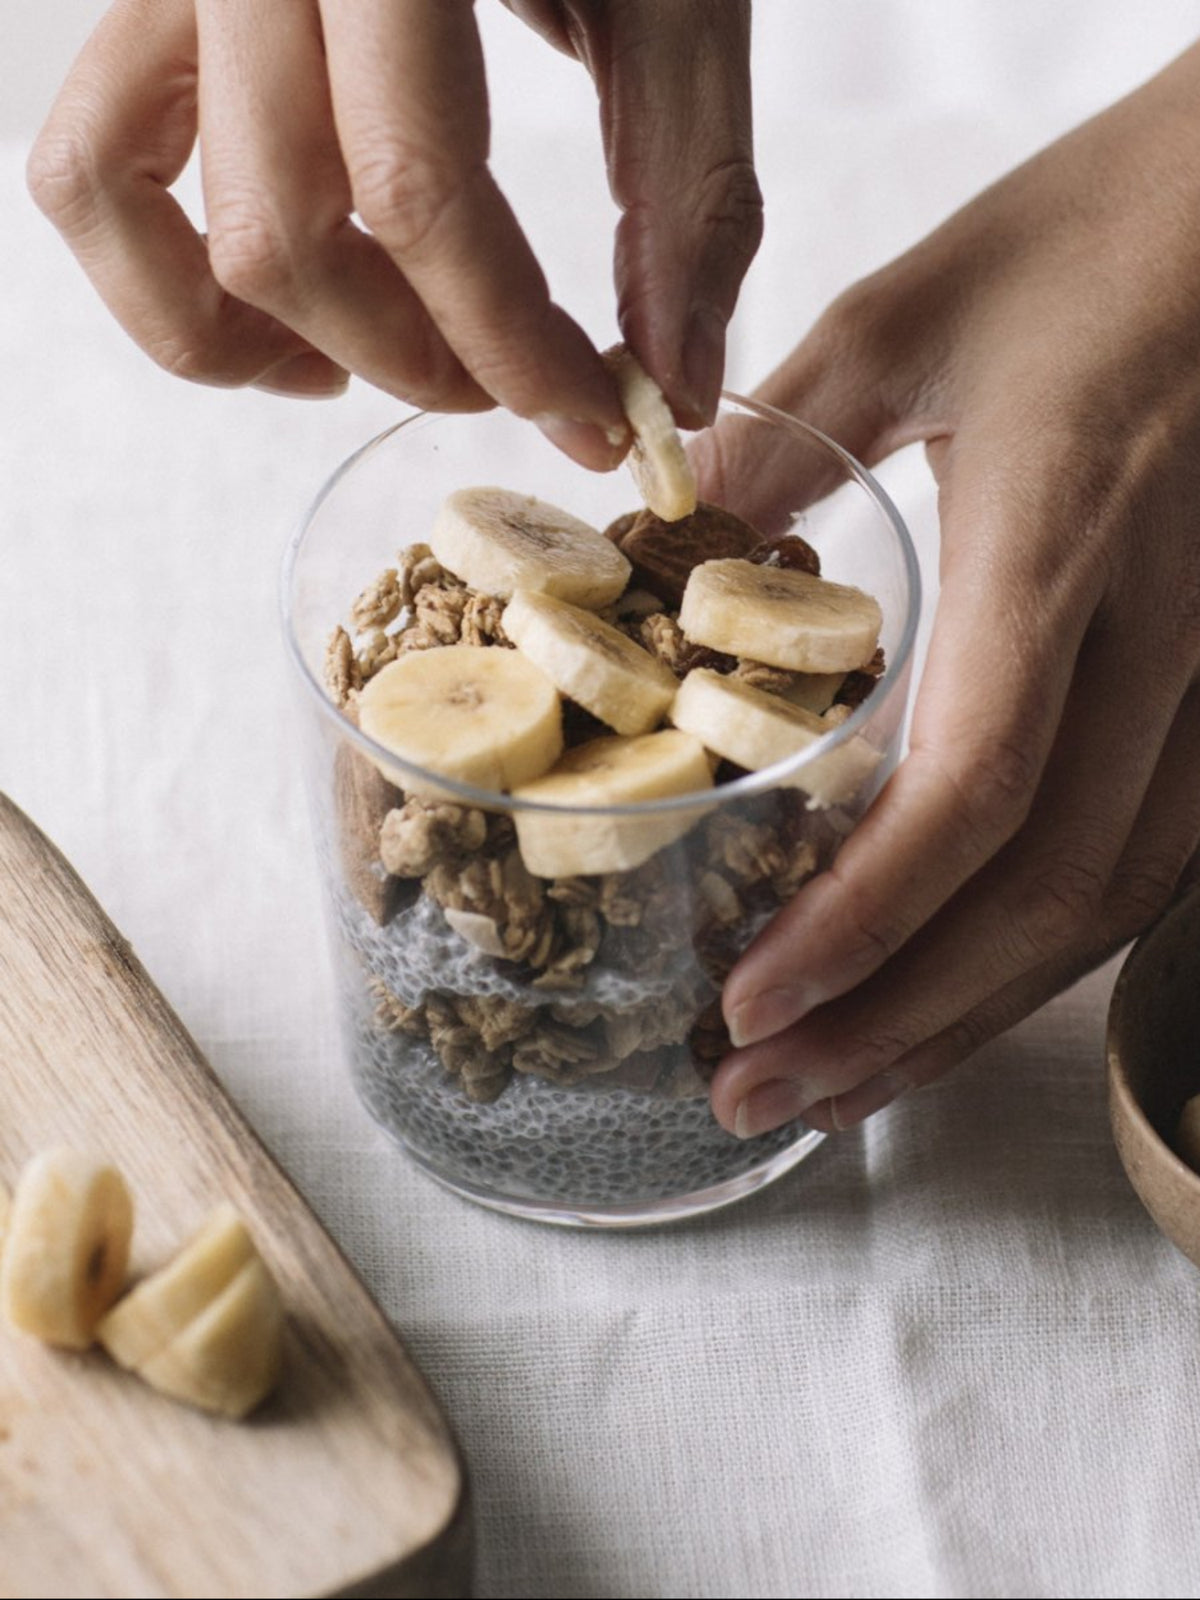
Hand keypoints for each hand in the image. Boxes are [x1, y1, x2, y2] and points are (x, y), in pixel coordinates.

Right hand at [27, 0, 760, 465]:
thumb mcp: (681, 5)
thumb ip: (689, 196)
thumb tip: (676, 386)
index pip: (418, 188)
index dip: (511, 349)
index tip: (595, 425)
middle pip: (278, 231)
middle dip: (409, 359)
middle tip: (511, 386)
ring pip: (123, 196)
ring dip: (253, 336)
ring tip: (372, 367)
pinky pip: (89, 160)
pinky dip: (164, 274)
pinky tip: (296, 313)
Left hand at [709, 44, 1199, 1139]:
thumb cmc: (1105, 240)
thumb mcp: (912, 312)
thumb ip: (779, 442)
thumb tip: (662, 548)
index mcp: (1063, 545)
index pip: (975, 789)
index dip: (864, 922)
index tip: (753, 1003)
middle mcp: (1166, 642)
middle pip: (1041, 895)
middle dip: (893, 1020)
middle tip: (756, 1093)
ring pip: (1102, 906)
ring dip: (963, 1015)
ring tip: (833, 1086)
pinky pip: (1141, 863)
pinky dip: (1034, 952)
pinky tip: (951, 994)